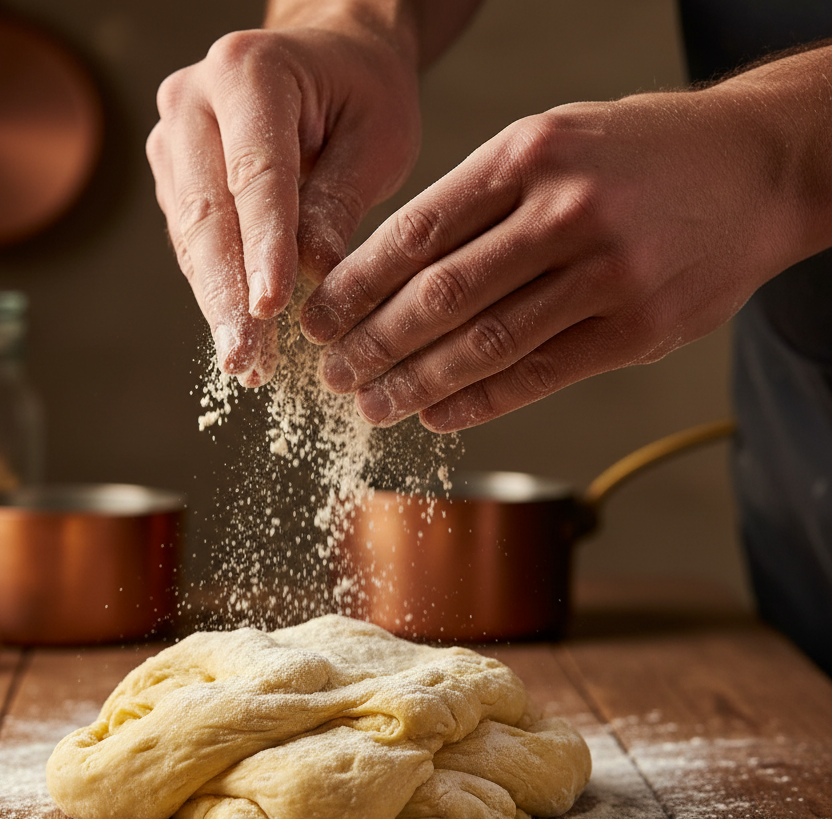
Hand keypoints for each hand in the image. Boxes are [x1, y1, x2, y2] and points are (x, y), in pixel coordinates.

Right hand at [146, 17, 422, 385]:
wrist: (327, 60)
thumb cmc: (363, 93)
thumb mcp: (378, 137)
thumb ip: (341, 200)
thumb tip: (311, 273)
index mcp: (249, 72)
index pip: (255, 175)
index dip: (263, 247)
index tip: (271, 309)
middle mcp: (194, 101)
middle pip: (206, 213)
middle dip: (226, 295)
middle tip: (245, 359)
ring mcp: (175, 139)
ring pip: (191, 237)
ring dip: (218, 305)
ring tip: (247, 363)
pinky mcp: (174, 177)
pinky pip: (192, 243)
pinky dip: (216, 292)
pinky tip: (241, 337)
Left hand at [300, 62, 830, 430]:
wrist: (759, 168)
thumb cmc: (637, 158)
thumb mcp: (553, 142)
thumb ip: (481, 200)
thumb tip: (392, 273)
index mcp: (528, 154)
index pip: (417, 232)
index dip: (357, 285)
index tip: (319, 320)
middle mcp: (565, 211)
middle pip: (441, 294)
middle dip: (374, 342)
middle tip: (332, 374)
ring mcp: (607, 273)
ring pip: (487, 343)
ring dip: (417, 383)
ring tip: (372, 405)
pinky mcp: (638, 329)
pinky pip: (540, 374)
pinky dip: (480, 402)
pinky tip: (437, 415)